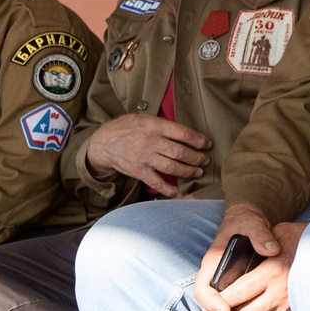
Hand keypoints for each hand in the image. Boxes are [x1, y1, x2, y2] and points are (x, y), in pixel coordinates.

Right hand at [86, 114, 212, 195]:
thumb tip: (187, 132)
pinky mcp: (138, 171)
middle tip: (206, 160)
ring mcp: (143, 158)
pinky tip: (180, 193)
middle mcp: (150, 142)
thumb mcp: (144, 117)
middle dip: (197, 158)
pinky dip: (169, 190)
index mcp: (154, 126)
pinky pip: (157, 182)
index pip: (183, 134)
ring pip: (172, 167)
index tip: (207, 144)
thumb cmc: (126, 128)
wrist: (102, 143)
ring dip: (189, 171)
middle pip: (180, 152)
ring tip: (198, 172)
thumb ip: (163, 124)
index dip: (199, 140)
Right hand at [192, 206, 301, 310]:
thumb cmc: (246, 221)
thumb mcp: (252, 222)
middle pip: (215, 309)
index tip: (226, 310)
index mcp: (212, 264)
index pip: (202, 289)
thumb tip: (272, 250)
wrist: (249, 221)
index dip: (211, 302)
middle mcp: (216, 279)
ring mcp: (226, 286)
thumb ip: (260, 234)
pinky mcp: (238, 291)